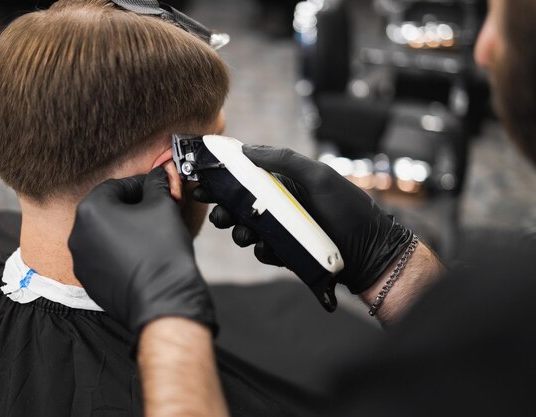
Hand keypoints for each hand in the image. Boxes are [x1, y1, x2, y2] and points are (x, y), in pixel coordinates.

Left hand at [69, 167, 215, 335]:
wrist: (163, 300)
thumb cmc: (162, 253)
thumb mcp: (164, 206)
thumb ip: (157, 184)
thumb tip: (159, 175)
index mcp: (91, 210)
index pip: (116, 186)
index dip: (140, 184)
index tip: (156, 188)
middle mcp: (77, 234)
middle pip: (106, 208)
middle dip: (131, 206)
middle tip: (155, 210)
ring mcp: (80, 260)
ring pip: (103, 233)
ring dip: (124, 228)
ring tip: (149, 234)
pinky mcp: (88, 280)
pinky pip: (102, 256)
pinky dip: (118, 250)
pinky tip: (141, 255)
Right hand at [196, 145, 412, 294]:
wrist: (370, 252)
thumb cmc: (348, 208)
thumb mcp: (318, 176)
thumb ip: (283, 160)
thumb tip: (246, 150)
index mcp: (284, 182)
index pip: (246, 177)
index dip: (223, 178)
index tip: (202, 179)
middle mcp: (280, 205)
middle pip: (239, 205)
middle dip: (222, 209)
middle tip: (217, 213)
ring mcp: (282, 229)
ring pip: (247, 230)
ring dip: (239, 232)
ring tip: (245, 233)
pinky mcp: (286, 252)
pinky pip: (264, 251)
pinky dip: (262, 250)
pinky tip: (268, 249)